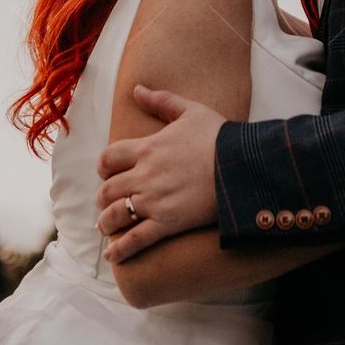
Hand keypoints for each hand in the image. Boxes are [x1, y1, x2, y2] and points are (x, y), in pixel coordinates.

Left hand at [95, 85, 224, 261]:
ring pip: (115, 216)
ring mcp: (154, 201)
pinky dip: (120, 250)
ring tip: (107, 226)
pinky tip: (113, 255)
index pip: (108, 158)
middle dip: (103, 198)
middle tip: (107, 202)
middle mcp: (144, 175)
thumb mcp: (190, 110)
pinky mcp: (167, 224)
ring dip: (106, 222)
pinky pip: (135, 240)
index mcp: (147, 148)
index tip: (108, 172)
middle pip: (107, 190)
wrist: (241, 165)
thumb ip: (161, 100)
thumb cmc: (217, 136)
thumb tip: (137, 89)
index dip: (103, 167)